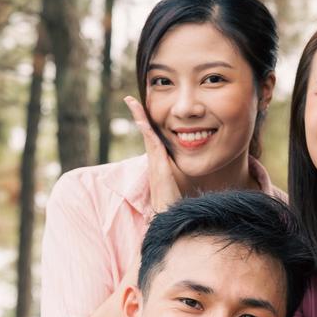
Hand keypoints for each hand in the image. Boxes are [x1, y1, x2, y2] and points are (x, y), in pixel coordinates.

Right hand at [124, 96, 184, 212]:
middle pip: (146, 133)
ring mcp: (155, 163)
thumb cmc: (173, 203)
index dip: (147, 124)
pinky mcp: (159, 167)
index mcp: (159, 163)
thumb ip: (175, 176)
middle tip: (131, 99)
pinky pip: (152, 145)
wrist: (168, 216)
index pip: (152, 138)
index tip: (142, 111)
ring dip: (140, 118)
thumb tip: (185, 170)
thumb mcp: (174, 184)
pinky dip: (146, 131)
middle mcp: (154, 161)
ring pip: (146, 135)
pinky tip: (143, 121)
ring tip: (133, 102)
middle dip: (139, 115)